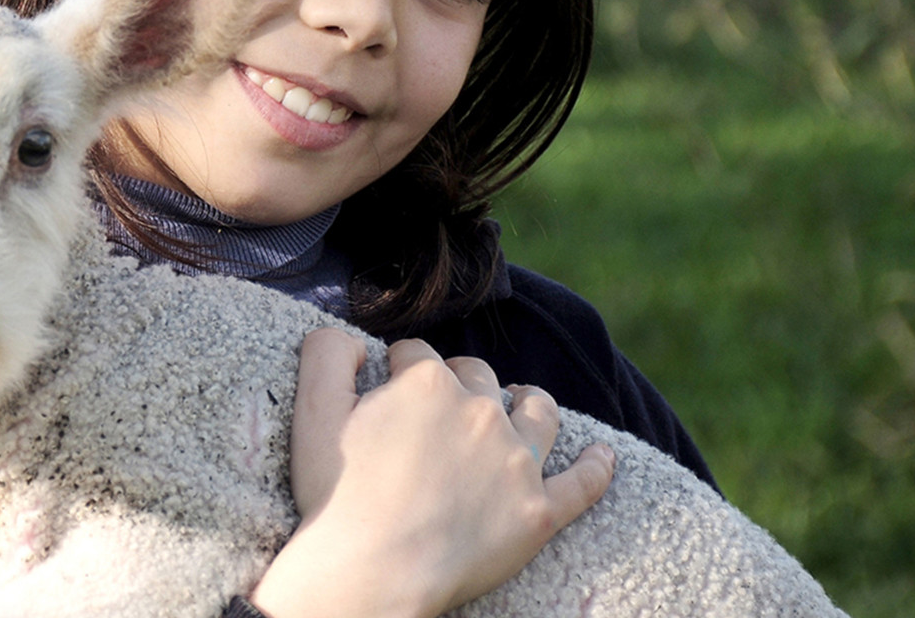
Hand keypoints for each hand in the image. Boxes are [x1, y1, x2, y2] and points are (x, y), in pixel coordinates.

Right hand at [246, 329, 614, 617]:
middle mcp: (480, 411)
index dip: (398, 370)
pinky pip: (582, 482)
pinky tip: (602, 456)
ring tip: (521, 406)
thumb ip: (327, 352)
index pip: (416, 355)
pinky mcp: (539, 511)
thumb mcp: (312, 411)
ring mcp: (516, 461)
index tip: (386, 393)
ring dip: (528, 403)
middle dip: (460, 384)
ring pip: (537, 412)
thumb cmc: (336, 497)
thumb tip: (356, 339)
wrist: (373, 574)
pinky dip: (596, 466)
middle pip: (478, 377)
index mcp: (427, 384)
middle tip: (439, 414)